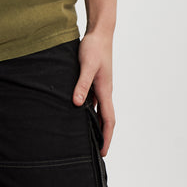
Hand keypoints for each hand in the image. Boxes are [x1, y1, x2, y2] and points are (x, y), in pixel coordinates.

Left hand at [72, 30, 114, 155]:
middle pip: (106, 118)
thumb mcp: (86, 66)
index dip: (107, 137)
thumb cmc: (94, 48)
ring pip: (99, 110)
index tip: (103, 152)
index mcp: (105, 90)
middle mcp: (105, 91)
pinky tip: (80, 112)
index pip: (108, 120)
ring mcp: (101, 86)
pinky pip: (94, 100)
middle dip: (103, 135)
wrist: (100, 34)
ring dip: (96, 123)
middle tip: (96, 151)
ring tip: (88, 136)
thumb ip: (82, 84)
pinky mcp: (95, 80)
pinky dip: (90, 110)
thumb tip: (78, 104)